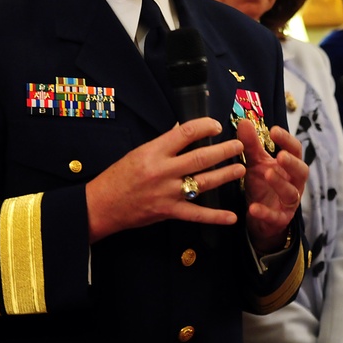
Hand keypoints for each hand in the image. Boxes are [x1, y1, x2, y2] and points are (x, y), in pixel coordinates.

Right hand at [85, 117, 245, 241]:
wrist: (101, 205)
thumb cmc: (119, 176)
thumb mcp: (139, 152)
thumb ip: (163, 143)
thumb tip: (183, 130)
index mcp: (154, 152)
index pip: (185, 133)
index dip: (204, 127)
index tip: (216, 126)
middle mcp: (163, 171)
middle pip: (200, 158)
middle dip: (223, 151)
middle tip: (239, 145)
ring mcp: (167, 193)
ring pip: (203, 182)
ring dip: (225, 176)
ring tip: (240, 168)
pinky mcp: (169, 212)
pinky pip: (196, 214)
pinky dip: (215, 217)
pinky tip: (232, 217)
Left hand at [236, 119, 307, 253]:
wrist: (260, 217)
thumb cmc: (262, 184)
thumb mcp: (255, 163)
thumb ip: (251, 145)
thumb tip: (244, 121)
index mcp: (290, 166)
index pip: (295, 150)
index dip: (287, 140)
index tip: (274, 130)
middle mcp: (294, 183)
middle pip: (302, 171)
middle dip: (292, 163)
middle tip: (281, 155)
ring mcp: (289, 202)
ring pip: (291, 193)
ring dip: (281, 183)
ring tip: (268, 174)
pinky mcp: (280, 219)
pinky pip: (275, 216)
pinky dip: (265, 212)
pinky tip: (253, 208)